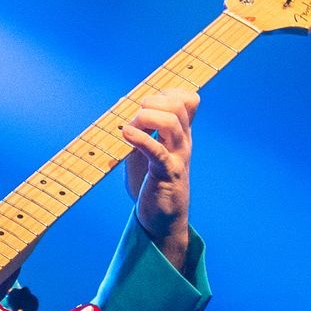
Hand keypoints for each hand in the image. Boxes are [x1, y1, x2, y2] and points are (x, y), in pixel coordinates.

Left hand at [122, 87, 196, 266]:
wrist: (161, 218)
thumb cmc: (151, 183)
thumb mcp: (145, 150)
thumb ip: (139, 129)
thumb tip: (122, 105)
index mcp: (180, 134)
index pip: (188, 99)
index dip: (167, 92)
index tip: (146, 103)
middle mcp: (183, 141)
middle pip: (180, 105)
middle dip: (154, 101)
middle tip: (136, 114)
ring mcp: (178, 156)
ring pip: (172, 122)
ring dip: (147, 117)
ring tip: (129, 127)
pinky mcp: (167, 174)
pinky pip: (158, 150)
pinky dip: (140, 139)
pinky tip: (125, 135)